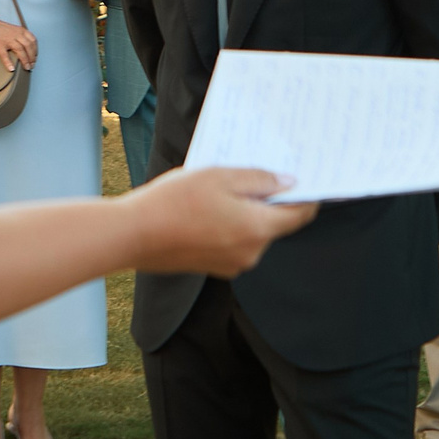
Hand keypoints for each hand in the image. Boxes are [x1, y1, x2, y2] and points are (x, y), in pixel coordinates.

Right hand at [0, 17, 37, 70]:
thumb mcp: (14, 29)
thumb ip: (21, 36)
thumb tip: (27, 47)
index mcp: (20, 30)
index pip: (33, 41)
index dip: (35, 50)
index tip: (35, 57)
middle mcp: (15, 34)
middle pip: (28, 46)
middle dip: (32, 57)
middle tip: (32, 65)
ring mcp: (7, 40)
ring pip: (20, 51)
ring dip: (25, 60)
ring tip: (26, 67)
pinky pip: (5, 55)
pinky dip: (9, 63)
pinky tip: (11, 68)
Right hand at [126, 166, 315, 276]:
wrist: (133, 235)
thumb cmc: (175, 202)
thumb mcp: (221, 176)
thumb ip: (260, 179)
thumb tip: (288, 183)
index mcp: (258, 230)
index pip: (299, 215)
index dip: (306, 195)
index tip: (305, 178)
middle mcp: (251, 253)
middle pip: (274, 223)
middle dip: (267, 199)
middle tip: (251, 172)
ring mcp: (232, 264)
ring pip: (252, 231)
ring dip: (244, 211)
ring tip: (219, 188)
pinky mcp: (213, 267)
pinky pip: (233, 241)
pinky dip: (228, 224)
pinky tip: (206, 207)